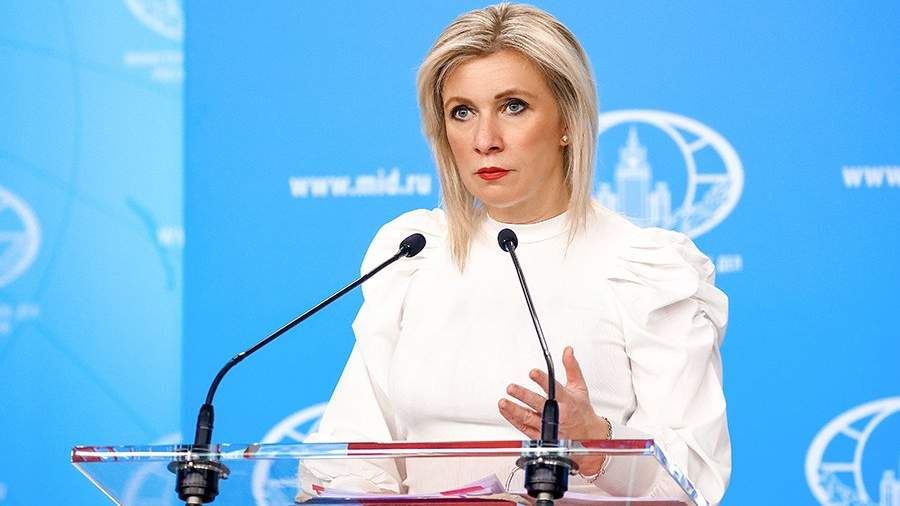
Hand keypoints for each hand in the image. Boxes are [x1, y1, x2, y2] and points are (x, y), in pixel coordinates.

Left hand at [498, 346, 609, 474]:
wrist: (588, 436)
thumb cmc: (582, 410)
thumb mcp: (579, 387)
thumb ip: (571, 368)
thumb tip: (567, 350)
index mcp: (567, 401)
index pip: (554, 388)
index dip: (543, 380)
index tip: (532, 372)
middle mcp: (558, 414)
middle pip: (538, 404)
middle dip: (524, 396)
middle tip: (511, 388)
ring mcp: (549, 427)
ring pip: (528, 418)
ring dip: (514, 410)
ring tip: (503, 402)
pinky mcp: (542, 437)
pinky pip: (525, 428)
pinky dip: (513, 419)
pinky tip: (505, 410)